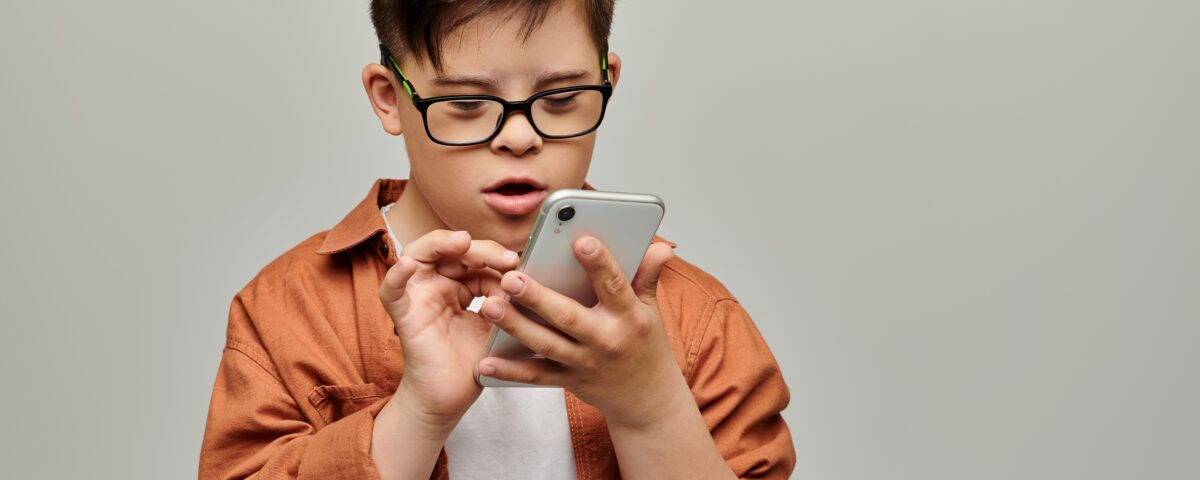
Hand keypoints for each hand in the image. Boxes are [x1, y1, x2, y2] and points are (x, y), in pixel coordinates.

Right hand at [377, 230, 518, 426]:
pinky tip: (407, 267)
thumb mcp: (498, 326)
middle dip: (479, 249)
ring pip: (418, 255)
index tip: (519, 265)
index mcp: (458, 287)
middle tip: (506, 259)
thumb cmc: (472, 364)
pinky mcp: (404, 316)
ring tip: (462, 241)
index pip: (475, 259)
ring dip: (440, 244)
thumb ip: (507, 300)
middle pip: (450, 250)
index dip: (496, 257)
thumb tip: (526, 276)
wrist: (451, 400)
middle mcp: (436, 287)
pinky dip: (396, 276)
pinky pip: (391, 291)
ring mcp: (418, 298)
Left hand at [475, 236, 682, 428]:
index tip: (581, 240)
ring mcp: (585, 363)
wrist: (647, 399)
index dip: (600, 263)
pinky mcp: (569, 380)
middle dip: (538, 298)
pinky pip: (536, 376)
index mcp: (630, 316)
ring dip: (516, 326)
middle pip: (568, 317)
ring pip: (546, 344)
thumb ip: (648, 276)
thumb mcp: (651, 310)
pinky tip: (485, 363)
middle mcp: (606, 340)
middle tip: (512, 278)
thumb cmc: (645, 345)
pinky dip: (510, 372)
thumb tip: (662, 247)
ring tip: (490, 306)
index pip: (615, 286)